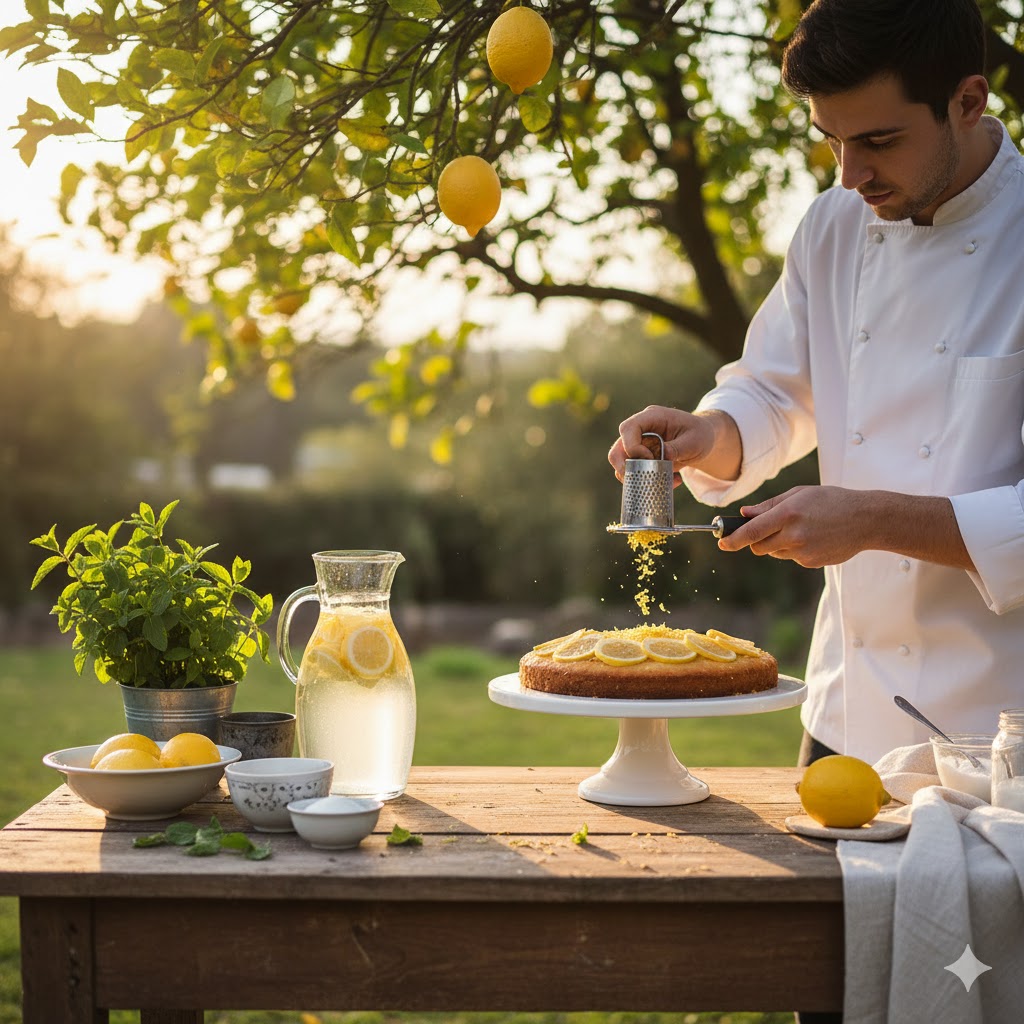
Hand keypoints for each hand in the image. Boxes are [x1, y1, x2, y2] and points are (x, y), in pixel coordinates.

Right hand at [608, 405, 719, 483]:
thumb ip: (678, 447)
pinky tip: (671, 480)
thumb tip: (662, 457)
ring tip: (663, 480)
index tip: (649, 458)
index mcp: (652, 417)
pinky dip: (647, 481)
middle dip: (623, 467)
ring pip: (622, 464)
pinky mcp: (642, 458)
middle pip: (617, 448)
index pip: (628, 428)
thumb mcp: (695, 440)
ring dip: (637, 477)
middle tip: (639, 478)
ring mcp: (640, 444)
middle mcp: (641, 430)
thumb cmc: (700, 434)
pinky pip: (635, 472)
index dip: (632, 446)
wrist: (704, 440)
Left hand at [717, 485, 868, 566]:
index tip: (722, 543)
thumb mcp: (799, 494)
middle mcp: (794, 535)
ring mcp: (803, 551)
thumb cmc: (831, 501)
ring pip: (775, 553)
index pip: (751, 531)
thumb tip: (744, 514)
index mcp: (788, 514)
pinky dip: (794, 549)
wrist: (866, 520)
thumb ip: (769, 505)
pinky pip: (792, 557)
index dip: (733, 539)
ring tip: (799, 528)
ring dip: (777, 544)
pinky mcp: (811, 562)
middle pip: (759, 547)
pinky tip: (813, 537)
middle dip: (755, 541)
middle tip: (765, 529)